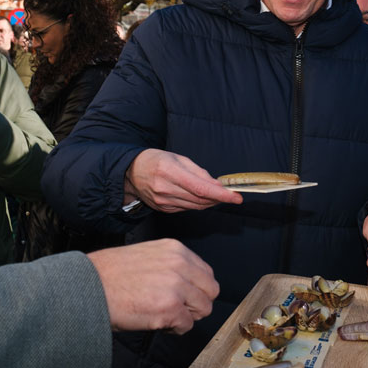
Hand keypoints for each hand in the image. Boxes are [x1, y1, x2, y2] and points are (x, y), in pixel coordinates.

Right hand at [86, 239, 218, 333]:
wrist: (88, 287)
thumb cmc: (110, 274)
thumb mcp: (147, 256)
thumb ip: (171, 265)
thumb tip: (188, 283)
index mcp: (175, 249)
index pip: (205, 273)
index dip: (195, 289)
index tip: (181, 296)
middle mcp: (180, 264)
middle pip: (211, 291)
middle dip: (196, 303)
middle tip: (176, 309)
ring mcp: (177, 286)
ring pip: (203, 309)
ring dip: (186, 316)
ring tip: (164, 315)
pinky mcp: (170, 308)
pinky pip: (187, 325)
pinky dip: (174, 329)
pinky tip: (156, 322)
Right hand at [124, 149, 242, 212]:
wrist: (131, 172)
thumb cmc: (155, 160)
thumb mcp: (178, 158)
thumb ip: (199, 173)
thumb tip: (218, 185)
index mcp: (169, 171)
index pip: (201, 188)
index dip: (221, 195)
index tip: (236, 197)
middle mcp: (165, 189)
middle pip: (200, 199)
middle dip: (219, 198)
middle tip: (232, 195)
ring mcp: (163, 202)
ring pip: (195, 206)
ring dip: (210, 202)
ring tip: (218, 195)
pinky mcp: (163, 209)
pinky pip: (186, 208)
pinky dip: (197, 203)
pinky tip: (200, 197)